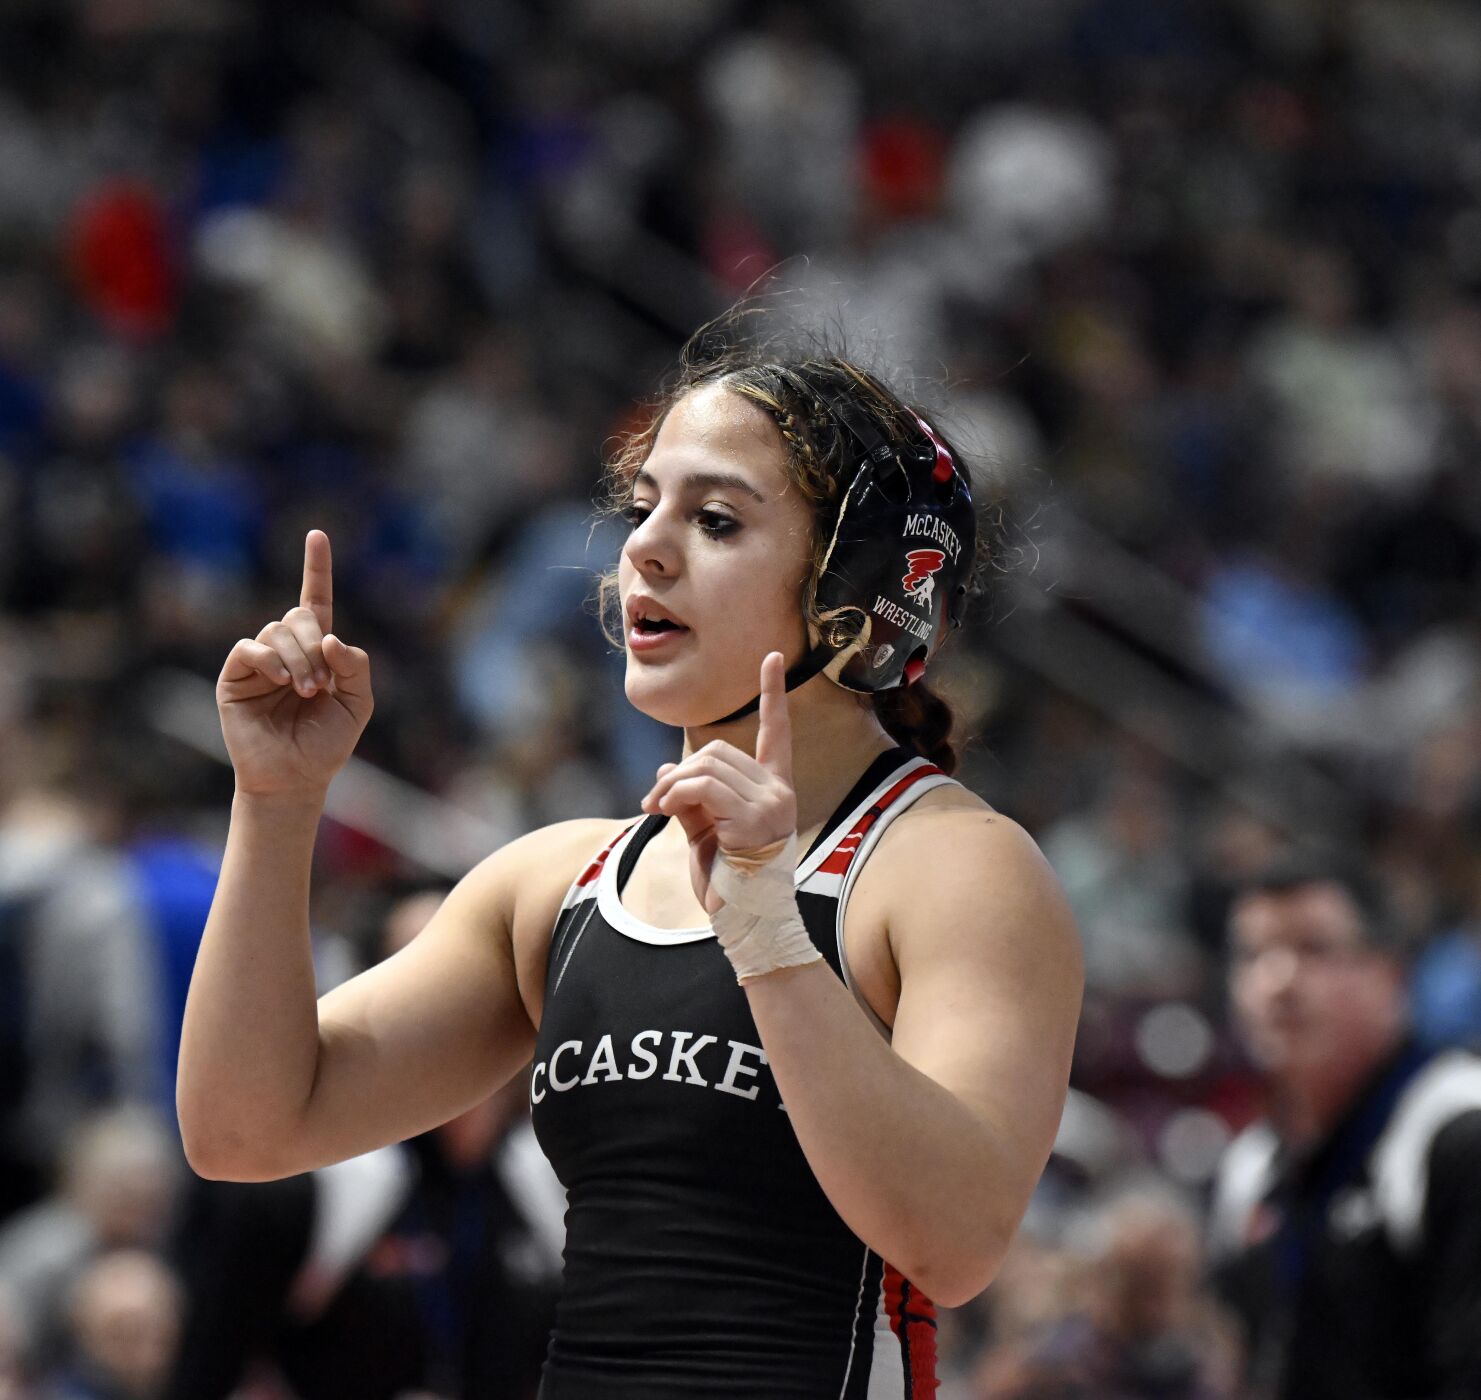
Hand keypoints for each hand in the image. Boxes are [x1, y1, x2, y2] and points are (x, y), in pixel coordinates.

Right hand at [216, 529, 373, 798]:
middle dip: (316, 644)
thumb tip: (330, 637)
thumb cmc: (326, 742)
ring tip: (305, 691)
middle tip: (321, 684)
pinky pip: (251, 648)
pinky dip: (271, 659)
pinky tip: (282, 680)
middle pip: (300, 616)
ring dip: (299, 659)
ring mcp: (260, 660)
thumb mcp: (357, 703)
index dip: (317, 568)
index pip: (317, 600)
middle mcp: (287, 649)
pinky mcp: (235, 675)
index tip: (317, 534)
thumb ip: (355, 666)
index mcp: (318, 650)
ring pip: (278, 631)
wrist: (295, 776)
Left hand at [639, 651, 795, 915]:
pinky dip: (676, 794)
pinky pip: (704, 788)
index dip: (772, 694)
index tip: (773, 658)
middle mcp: (778, 791)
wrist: (744, 919)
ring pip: (706, 767)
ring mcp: (771, 804)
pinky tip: (663, 812)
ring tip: (654, 810)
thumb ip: (690, 797)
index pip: (775, 732)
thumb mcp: (703, 830)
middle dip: (678, 774)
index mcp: (773, 789)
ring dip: (670, 786)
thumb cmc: (726, 880)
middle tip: (653, 802)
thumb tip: (667, 769)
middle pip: (717, 752)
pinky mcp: (755, 820)